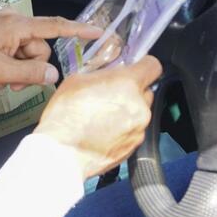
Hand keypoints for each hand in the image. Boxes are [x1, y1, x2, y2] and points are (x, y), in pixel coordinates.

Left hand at [0, 10, 101, 89]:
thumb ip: (29, 74)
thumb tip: (54, 76)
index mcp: (18, 25)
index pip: (56, 27)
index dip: (79, 30)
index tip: (99, 32)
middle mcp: (14, 21)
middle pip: (39, 48)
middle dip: (30, 68)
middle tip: (11, 83)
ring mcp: (4, 26)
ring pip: (26, 52)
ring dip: (18, 69)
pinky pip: (13, 49)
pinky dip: (9, 63)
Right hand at [35, 56, 160, 178]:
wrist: (62, 152)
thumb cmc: (66, 115)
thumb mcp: (78, 79)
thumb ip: (102, 73)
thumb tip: (110, 72)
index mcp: (127, 84)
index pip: (153, 66)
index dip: (144, 64)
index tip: (137, 66)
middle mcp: (139, 106)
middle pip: (147, 90)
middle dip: (133, 89)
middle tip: (112, 92)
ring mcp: (139, 129)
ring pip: (141, 111)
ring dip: (129, 109)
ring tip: (105, 114)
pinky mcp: (134, 147)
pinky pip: (135, 130)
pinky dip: (124, 127)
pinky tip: (105, 129)